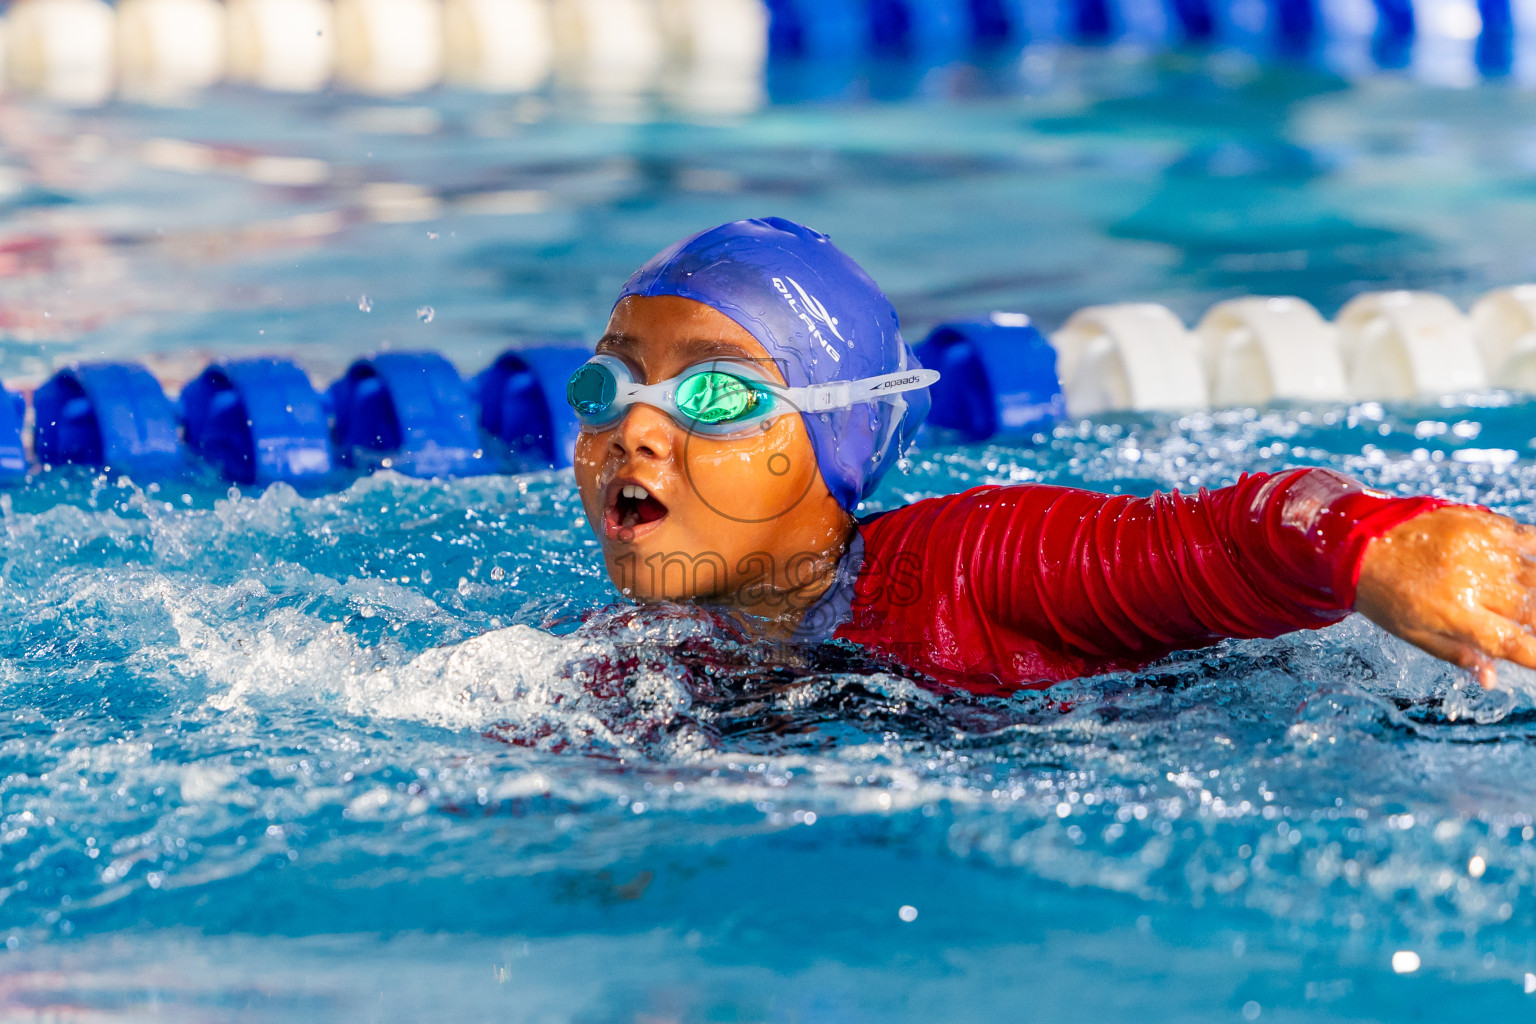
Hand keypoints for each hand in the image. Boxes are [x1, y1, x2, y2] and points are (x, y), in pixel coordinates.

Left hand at [1355, 505, 1535, 687]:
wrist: (1357, 540)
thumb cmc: (1383, 593)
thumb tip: (1491, 679)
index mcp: (1454, 614)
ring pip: (1535, 574)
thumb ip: (1456, 654)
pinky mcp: (1481, 524)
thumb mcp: (1412, 633)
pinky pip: (1528, 536)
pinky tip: (1535, 567)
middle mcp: (1472, 582)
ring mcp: (1480, 549)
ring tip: (1535, 602)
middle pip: (1532, 609)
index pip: (1511, 642)